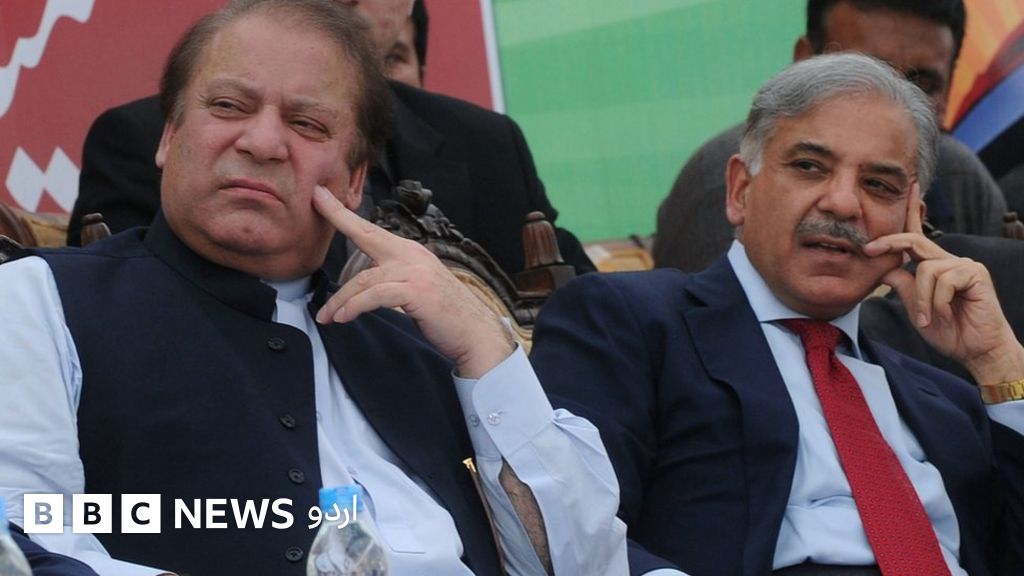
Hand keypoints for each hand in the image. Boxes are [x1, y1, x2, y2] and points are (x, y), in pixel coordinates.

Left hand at [311, 186, 514, 377]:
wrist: (475, 334)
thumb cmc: (444, 315)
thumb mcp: (416, 288)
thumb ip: (394, 278)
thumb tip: (365, 284)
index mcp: (411, 253)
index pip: (372, 230)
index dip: (346, 213)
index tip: (323, 197)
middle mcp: (413, 256)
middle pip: (367, 237)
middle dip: (339, 218)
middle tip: (316, 204)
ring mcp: (416, 272)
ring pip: (365, 278)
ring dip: (341, 300)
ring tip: (327, 316)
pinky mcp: (416, 291)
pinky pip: (375, 295)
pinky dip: (355, 306)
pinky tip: (343, 317)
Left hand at [863, 184, 1023, 383]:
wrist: (977, 350)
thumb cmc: (949, 331)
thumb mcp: (916, 308)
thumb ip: (903, 286)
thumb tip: (884, 266)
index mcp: (935, 266)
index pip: (917, 237)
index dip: (911, 213)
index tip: (907, 189)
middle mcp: (950, 261)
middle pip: (915, 242)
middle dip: (890, 243)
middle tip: (869, 249)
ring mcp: (964, 265)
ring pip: (925, 269)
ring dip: (921, 299)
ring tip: (927, 319)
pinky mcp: (976, 274)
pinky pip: (942, 280)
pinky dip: (935, 302)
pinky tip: (943, 315)